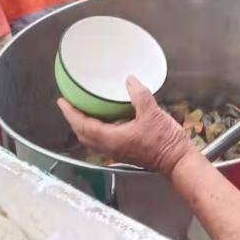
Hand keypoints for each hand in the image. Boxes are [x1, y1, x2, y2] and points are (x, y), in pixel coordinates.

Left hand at [58, 77, 192, 175]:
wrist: (176, 159)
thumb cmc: (164, 140)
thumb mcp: (152, 113)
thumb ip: (139, 95)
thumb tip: (129, 80)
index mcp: (112, 139)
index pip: (84, 126)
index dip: (71, 114)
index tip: (63, 102)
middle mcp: (111, 147)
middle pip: (83, 135)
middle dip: (73, 120)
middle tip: (69, 104)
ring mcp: (117, 150)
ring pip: (91, 139)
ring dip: (83, 126)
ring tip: (81, 111)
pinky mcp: (124, 151)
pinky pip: (102, 140)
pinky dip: (95, 129)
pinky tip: (103, 119)